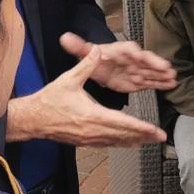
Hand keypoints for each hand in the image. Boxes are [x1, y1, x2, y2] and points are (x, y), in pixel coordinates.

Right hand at [5, 46, 166, 145]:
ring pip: (117, 142)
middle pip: (123, 135)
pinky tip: (129, 143)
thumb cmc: (49, 100)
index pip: (122, 122)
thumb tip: (98, 50)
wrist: (32, 120)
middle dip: (144, 136)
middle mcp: (93, 130)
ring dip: (134, 141)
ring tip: (150, 141)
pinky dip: (121, 143)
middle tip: (160, 137)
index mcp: (92, 115)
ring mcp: (89, 138)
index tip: (154, 130)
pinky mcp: (85, 141)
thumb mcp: (68, 80)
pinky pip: (107, 144)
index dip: (140, 127)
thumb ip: (86, 65)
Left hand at [59, 34, 175, 92]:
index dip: (137, 54)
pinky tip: (170, 85)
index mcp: (120, 51)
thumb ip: (78, 47)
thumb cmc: (95, 57)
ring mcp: (137, 70)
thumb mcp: (85, 52)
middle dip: (156, 65)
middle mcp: (132, 59)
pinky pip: (151, 81)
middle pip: (145, 61)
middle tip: (167, 69)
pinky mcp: (139, 80)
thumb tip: (65, 37)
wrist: (100, 66)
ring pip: (151, 72)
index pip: (130, 51)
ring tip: (173, 79)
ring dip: (161, 75)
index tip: (143, 56)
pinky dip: (160, 83)